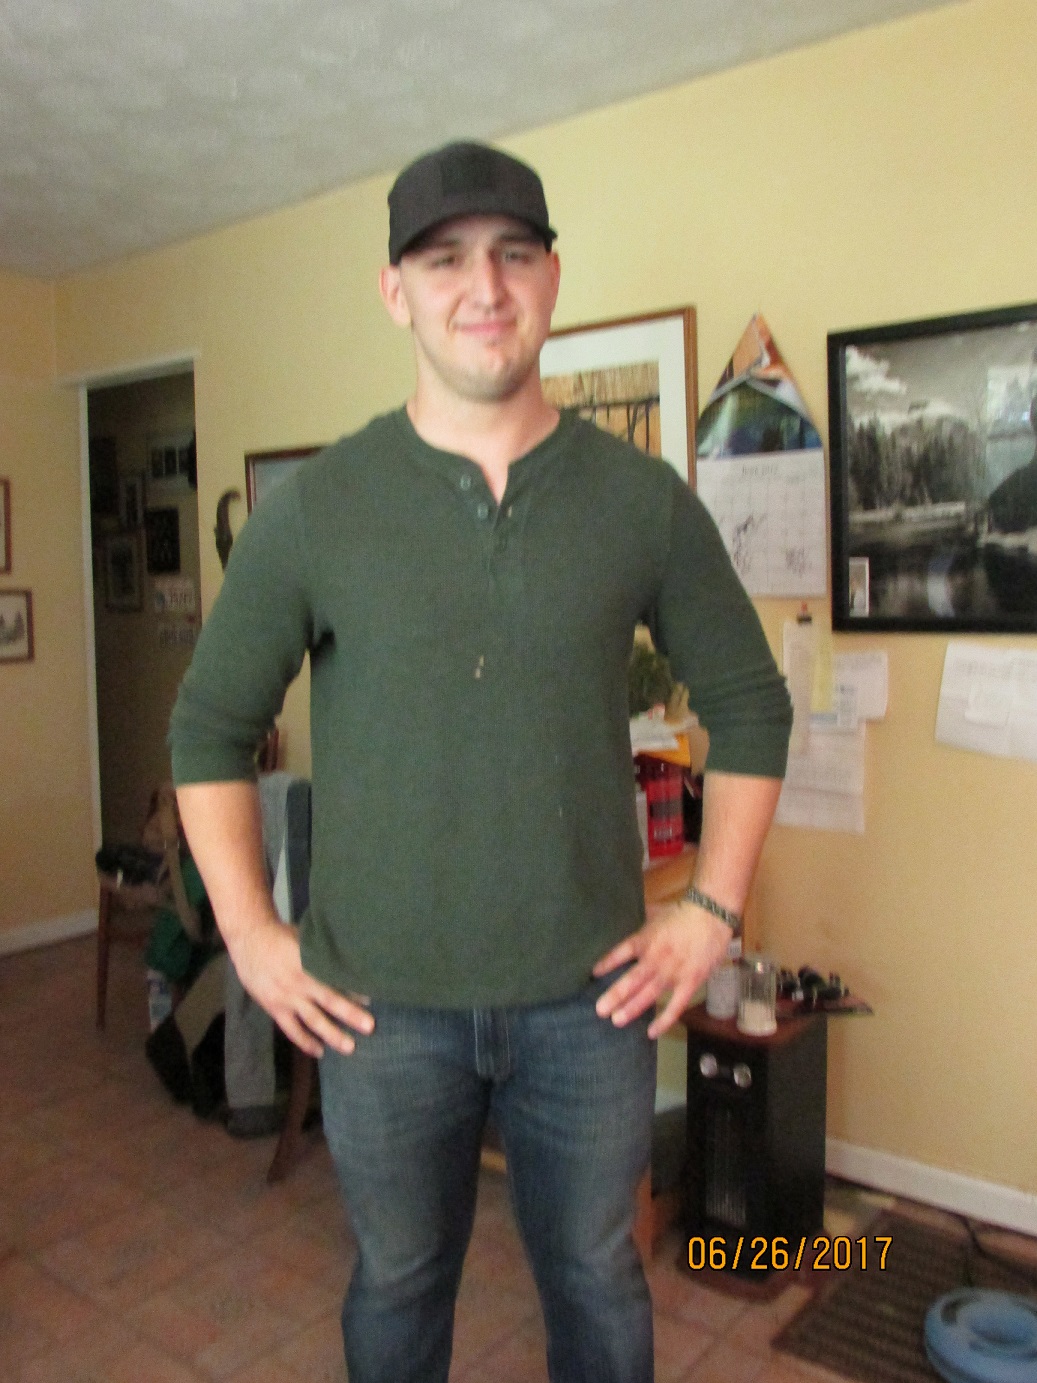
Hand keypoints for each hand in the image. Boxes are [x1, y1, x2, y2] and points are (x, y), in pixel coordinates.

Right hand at [225, 913, 373, 1057]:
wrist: (249, 939)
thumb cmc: (282, 936)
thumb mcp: (304, 939)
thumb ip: (321, 953)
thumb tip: (347, 963)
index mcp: (309, 961)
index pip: (335, 977)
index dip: (353, 988)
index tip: (370, 999)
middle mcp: (300, 981)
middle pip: (329, 1000)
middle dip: (350, 1014)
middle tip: (369, 1026)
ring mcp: (286, 997)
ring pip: (312, 1020)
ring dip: (331, 1034)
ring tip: (349, 1047)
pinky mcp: (274, 1008)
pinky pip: (291, 1029)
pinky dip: (305, 1041)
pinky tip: (319, 1051)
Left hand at [593, 901, 732, 1038]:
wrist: (712, 914)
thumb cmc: (683, 912)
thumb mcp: (656, 913)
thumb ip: (641, 924)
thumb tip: (625, 920)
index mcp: (646, 939)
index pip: (621, 952)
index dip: (607, 963)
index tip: (594, 974)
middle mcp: (656, 958)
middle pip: (632, 979)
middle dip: (615, 995)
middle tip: (600, 1010)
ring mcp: (673, 972)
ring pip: (650, 994)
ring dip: (633, 1008)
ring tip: (616, 1020)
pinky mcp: (690, 982)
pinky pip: (676, 1005)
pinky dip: (664, 1020)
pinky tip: (652, 1032)